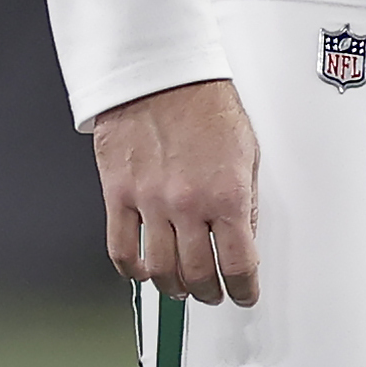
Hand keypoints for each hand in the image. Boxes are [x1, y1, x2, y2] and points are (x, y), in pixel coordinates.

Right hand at [90, 78, 260, 304]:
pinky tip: (144, 269)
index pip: (239, 265)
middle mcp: (188, 203)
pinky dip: (133, 271)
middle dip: (210, 292)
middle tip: (213, 292)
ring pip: (161, 271)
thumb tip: (244, 238)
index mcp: (227, 193)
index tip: (244, 294)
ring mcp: (150, 201)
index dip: (244, 290)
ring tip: (181, 286)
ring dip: (174, 288)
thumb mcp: (247, 151)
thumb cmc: (204, 102)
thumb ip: (246, 201)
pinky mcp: (118, 194)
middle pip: (198, 275)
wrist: (160, 72)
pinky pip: (121, 250)